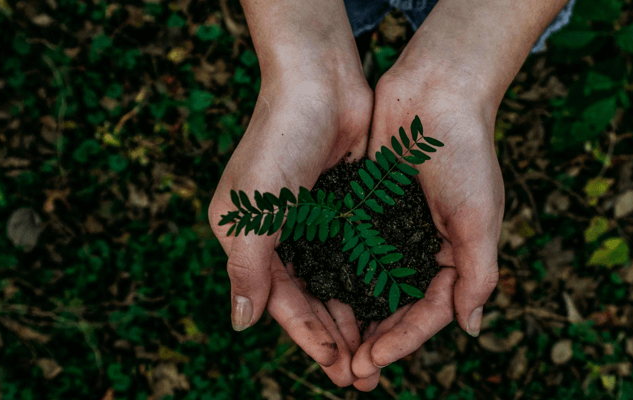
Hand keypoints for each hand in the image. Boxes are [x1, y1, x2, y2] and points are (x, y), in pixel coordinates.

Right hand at [209, 0, 379, 386]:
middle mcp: (280, 235)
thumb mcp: (254, 209)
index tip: (338, 366)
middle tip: (365, 376)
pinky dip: (371, 282)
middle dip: (336, 339)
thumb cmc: (279, 140)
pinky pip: (358, 255)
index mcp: (248, 239)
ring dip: (356, 318)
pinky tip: (391, 306)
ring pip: (337, 283)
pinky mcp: (345, 207)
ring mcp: (314, 222)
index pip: (281, 301)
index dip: (308, 336)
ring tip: (380, 353)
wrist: (320, 81)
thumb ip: (248, 268)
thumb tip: (241, 324)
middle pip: (311, 299)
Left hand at [350, 68, 503, 389]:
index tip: (371, 362)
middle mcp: (423, 249)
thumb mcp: (479, 217)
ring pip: (370, 286)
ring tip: (330, 348)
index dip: (402, 341)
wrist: (435, 92)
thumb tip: (471, 328)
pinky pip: (351, 252)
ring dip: (353, 318)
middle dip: (375, 341)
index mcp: (456, 256)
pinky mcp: (367, 210)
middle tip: (347, 372)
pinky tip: (316, 297)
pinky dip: (337, 276)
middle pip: (397, 308)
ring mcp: (394, 230)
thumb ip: (477, 274)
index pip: (428, 313)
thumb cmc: (465, 153)